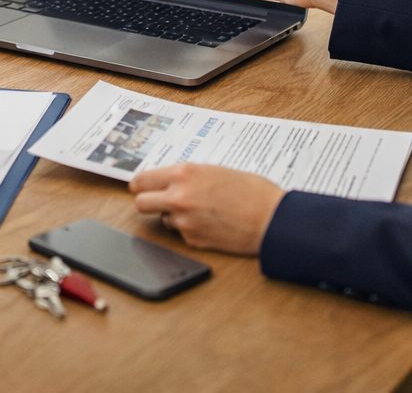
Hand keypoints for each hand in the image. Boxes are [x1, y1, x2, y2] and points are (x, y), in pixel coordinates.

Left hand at [129, 163, 285, 255]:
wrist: (272, 219)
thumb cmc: (252, 191)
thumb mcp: (216, 171)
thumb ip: (190, 176)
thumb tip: (171, 179)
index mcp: (184, 174)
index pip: (142, 180)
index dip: (140, 185)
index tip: (139, 187)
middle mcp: (178, 197)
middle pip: (141, 203)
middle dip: (149, 202)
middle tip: (159, 202)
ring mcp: (184, 221)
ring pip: (163, 220)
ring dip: (174, 217)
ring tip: (199, 211)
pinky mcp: (193, 240)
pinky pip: (181, 234)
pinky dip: (190, 230)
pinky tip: (209, 224)